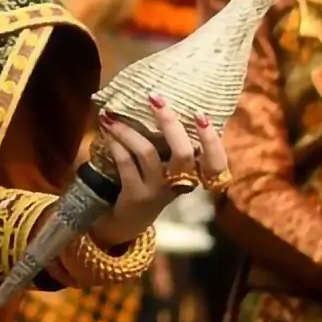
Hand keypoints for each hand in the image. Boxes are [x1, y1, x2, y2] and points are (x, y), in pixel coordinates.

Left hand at [91, 94, 228, 248]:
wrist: (126, 224)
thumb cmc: (148, 185)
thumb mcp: (165, 169)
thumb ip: (169, 146)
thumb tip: (160, 104)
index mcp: (192, 175)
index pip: (216, 162)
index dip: (212, 140)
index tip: (201, 114)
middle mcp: (179, 184)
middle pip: (183, 153)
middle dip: (169, 123)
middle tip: (155, 98)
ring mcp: (158, 191)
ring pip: (148, 153)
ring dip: (128, 130)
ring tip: (110, 115)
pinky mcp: (136, 196)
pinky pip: (125, 163)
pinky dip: (115, 144)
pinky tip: (105, 132)